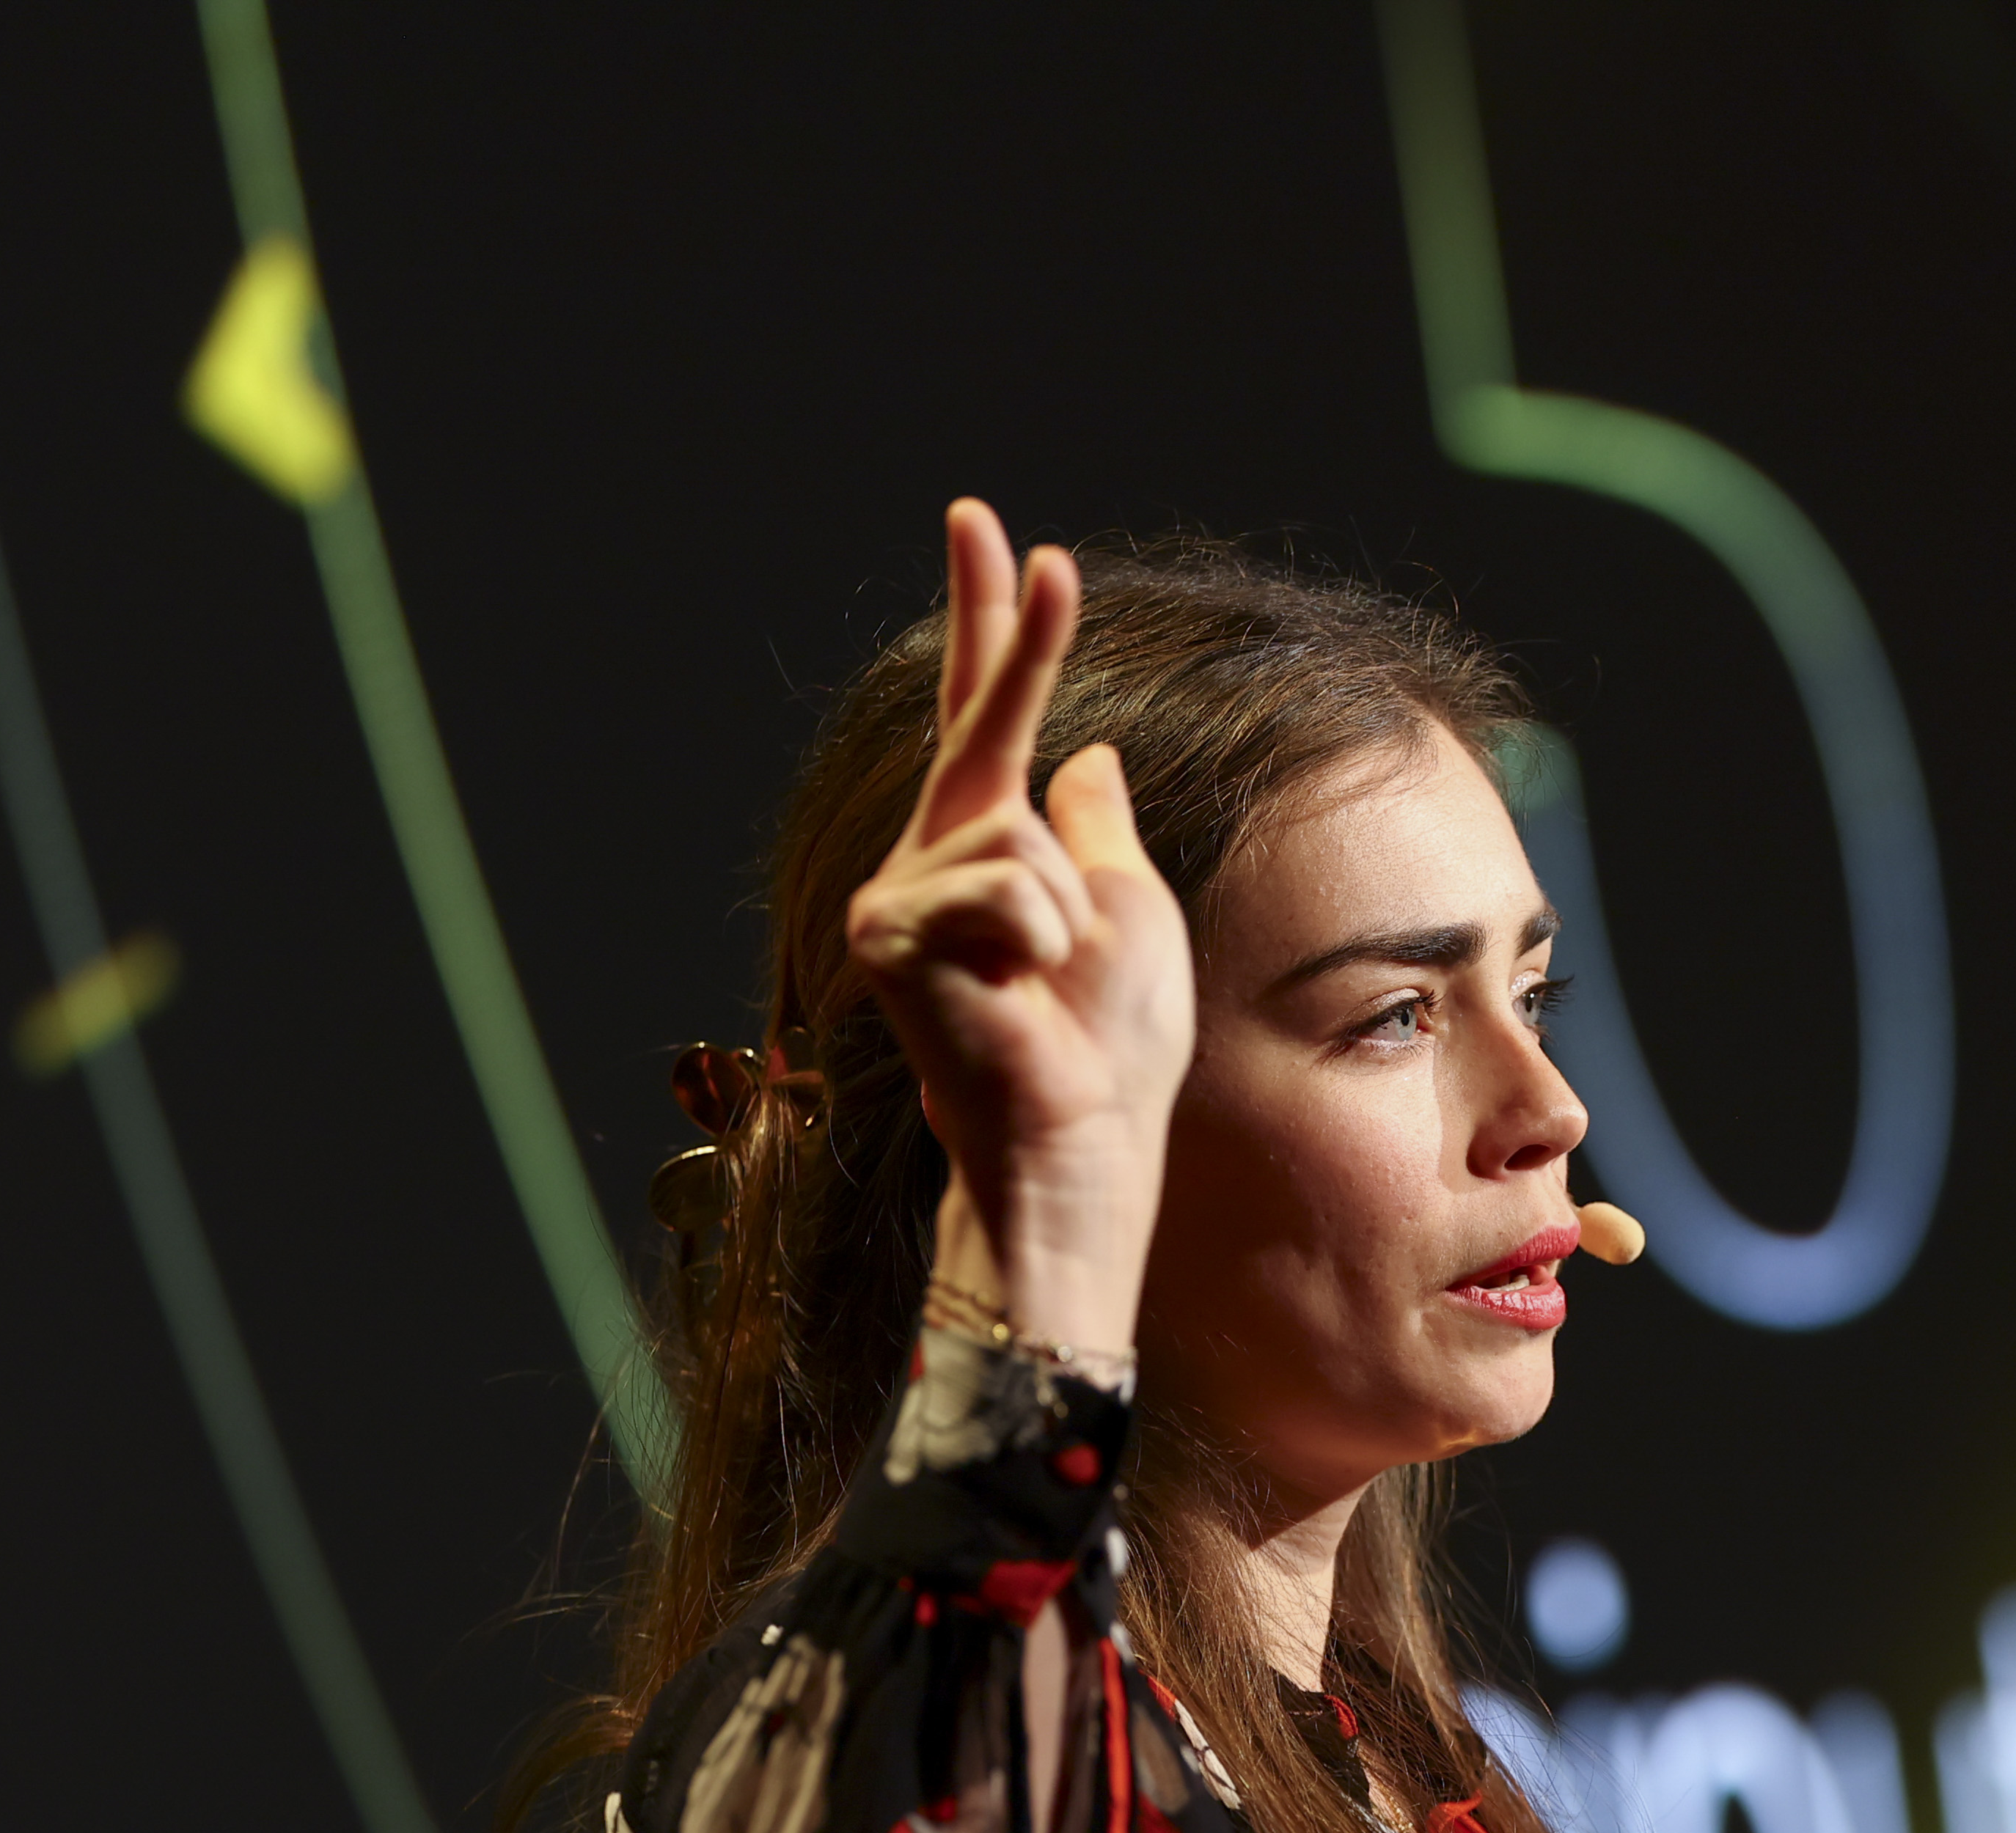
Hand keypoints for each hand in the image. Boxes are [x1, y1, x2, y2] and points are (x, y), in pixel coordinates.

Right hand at [845, 498, 1193, 1356]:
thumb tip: (1087, 756)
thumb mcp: (1129, 908)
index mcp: (998, 844)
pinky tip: (1013, 997)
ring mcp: (901, 896)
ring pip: (1013, 837)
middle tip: (982, 512)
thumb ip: (1095, 828)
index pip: (996, 714)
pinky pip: (1001, 889)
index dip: (1000, 623)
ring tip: (1044, 982)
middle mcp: (936, 858)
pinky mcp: (887, 936)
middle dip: (1007, 626)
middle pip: (981, 720)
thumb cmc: (1111, 1041)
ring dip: (1059, 913)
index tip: (996, 531)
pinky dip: (1034, 943)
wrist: (1079, 1136)